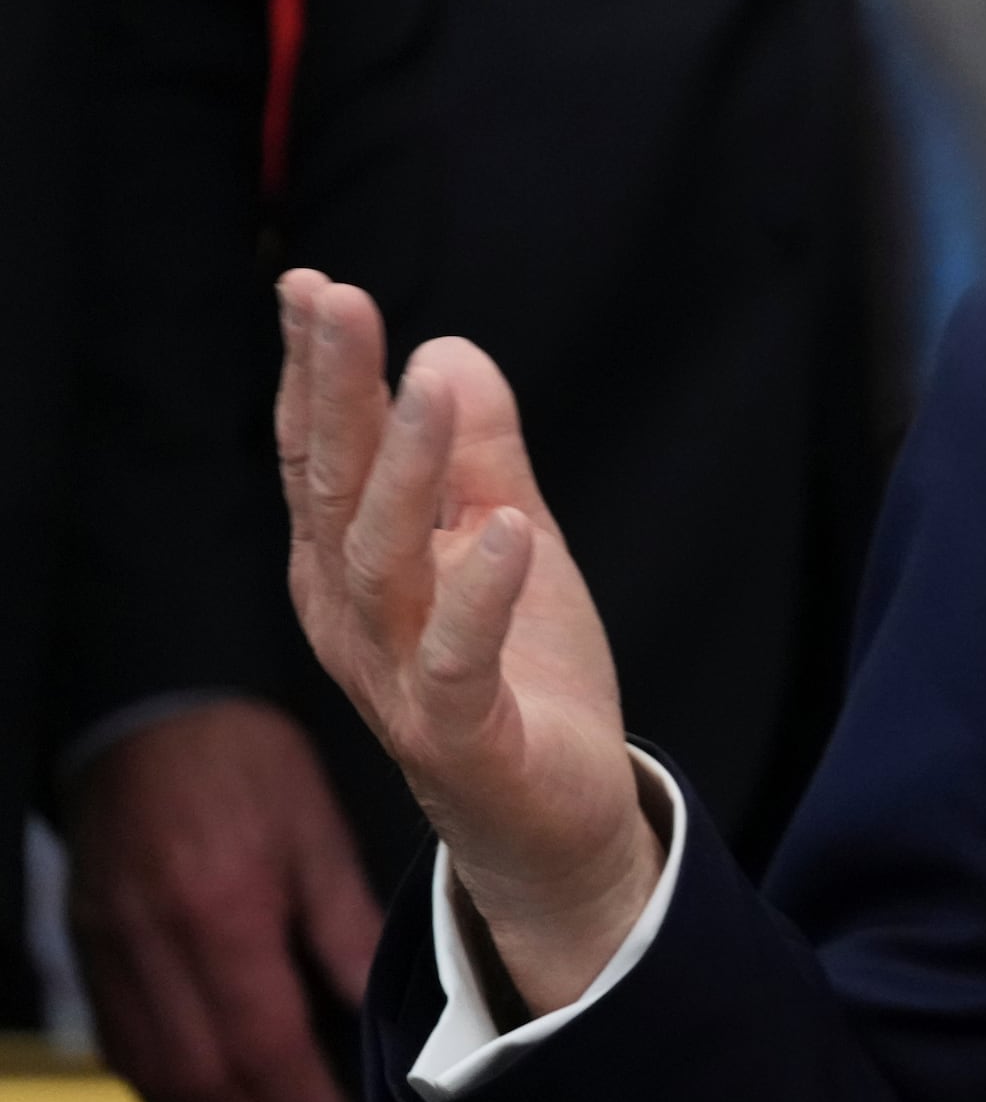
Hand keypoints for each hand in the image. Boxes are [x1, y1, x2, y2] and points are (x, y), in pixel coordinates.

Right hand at [62, 699, 380, 1101]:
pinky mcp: (91, 952)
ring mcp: (113, 952)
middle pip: (205, 1075)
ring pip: (156, 1072)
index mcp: (224, 913)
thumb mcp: (317, 834)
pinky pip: (124, 1045)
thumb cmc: (245, 762)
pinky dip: (165, 1087)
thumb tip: (377, 1010)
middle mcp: (157, 945)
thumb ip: (345, 929)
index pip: (264, 1044)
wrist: (149, 713)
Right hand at [277, 271, 657, 1014]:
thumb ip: (482, 455)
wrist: (557, 816)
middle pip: (331, 492)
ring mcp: (396, 679)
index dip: (312, 374)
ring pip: (384, 564)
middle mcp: (353, 618)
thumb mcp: (508, 537)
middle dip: (332, 395)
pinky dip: (480, 595)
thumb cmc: (521, 671)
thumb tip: (451, 351)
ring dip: (407, 471)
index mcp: (351, 567)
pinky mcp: (459, 736)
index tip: (313, 285)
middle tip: (336, 301)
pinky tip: (507, 529)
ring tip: (432, 387)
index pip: (318, 457)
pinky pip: (457, 662)